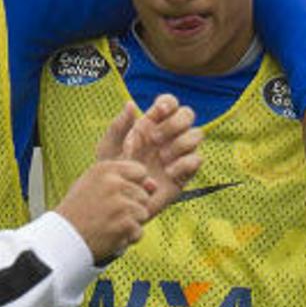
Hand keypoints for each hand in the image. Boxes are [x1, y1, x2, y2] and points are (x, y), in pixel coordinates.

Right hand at [53, 159, 155, 263]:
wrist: (63, 238)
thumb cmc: (79, 211)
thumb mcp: (95, 185)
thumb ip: (125, 180)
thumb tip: (154, 185)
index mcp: (105, 169)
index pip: (140, 171)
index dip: (132, 186)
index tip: (115, 196)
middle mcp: (113, 183)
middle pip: (144, 195)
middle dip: (131, 207)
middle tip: (107, 214)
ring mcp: (120, 204)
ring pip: (143, 214)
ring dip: (130, 223)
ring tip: (108, 225)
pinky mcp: (124, 224)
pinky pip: (139, 232)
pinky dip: (126, 238)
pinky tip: (109, 236)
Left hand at [97, 94, 203, 213]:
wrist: (118, 203)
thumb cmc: (112, 173)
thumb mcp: (108, 148)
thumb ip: (118, 126)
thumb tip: (131, 105)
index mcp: (152, 124)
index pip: (170, 103)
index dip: (168, 103)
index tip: (157, 112)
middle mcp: (169, 136)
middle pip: (187, 114)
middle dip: (174, 123)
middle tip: (154, 139)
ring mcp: (179, 154)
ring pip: (196, 134)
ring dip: (180, 143)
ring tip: (161, 158)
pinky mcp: (185, 173)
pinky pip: (197, 160)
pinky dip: (184, 163)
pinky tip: (168, 172)